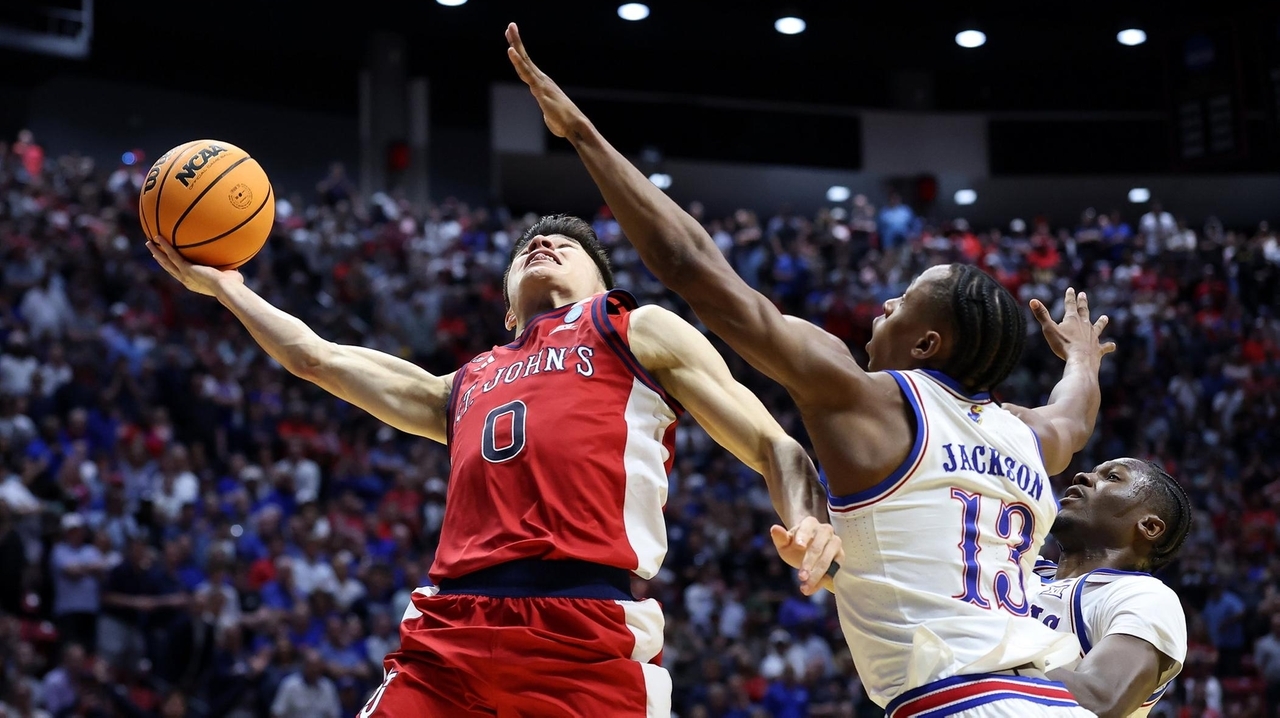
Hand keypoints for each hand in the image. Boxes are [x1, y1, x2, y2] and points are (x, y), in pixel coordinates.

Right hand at [147, 239, 242, 296]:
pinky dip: (165, 246)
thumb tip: (235, 259)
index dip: (173, 267)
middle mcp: (186, 280)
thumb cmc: (232, 285)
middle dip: (160, 259)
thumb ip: (228, 268)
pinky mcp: (186, 269)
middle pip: (169, 268)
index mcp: (194, 283)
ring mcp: (184, 275)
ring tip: (149, 243)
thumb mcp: (229, 274)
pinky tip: (158, 237)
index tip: (168, 261)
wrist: (227, 289)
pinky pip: (173, 255)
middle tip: (153, 251)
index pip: (180, 274)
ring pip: (166, 262)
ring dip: (157, 252)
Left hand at [505, 23, 589, 139]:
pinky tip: (511, 51)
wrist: (575, 127)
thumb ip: (547, 111)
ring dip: (517, 44)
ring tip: (510, 30)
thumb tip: (549, 115)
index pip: (527, 66)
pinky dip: (518, 61)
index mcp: (542, 84)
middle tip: (511, 25)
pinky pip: (526, 73)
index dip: (519, 53)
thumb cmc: (565, 123)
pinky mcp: (540, 89)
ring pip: (525, 61)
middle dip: (517, 41)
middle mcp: (541, 80)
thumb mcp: (551, 115)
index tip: (512, 41)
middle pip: (525, 58)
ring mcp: (541, 83)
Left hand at [770, 516, 843, 595]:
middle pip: (817, 547)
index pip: (807, 527)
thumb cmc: (795, 547)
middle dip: (808, 563)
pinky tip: (812, 589)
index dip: (803, 537)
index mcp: (809, 523)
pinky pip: (833, 570)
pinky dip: (822, 581)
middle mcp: (825, 530)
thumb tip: (774, 528)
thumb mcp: (785, 544)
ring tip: (805, 588)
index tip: (799, 546)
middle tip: (801, 577)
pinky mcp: (840, 556)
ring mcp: (834, 542)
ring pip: (827, 560)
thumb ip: (780, 538)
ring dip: (816, 575)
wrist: (809, 557)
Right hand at [1030, 287, 1115, 363]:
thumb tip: (1032, 300)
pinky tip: (1112, 345)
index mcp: (1072, 320)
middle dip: (1082, 303)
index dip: (1070, 296)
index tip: (1071, 289)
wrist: (1080, 359)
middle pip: (1084, 311)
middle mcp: (1085, 325)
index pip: (1070, 305)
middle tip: (1083, 295)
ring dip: (1101, 322)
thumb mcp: (1049, 329)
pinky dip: (1108, 346)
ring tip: (1105, 317)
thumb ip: (1041, 315)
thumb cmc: (1063, 344)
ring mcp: (1093, 337)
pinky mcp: (1098, 348)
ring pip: (1098, 327)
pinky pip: (1104, 346)